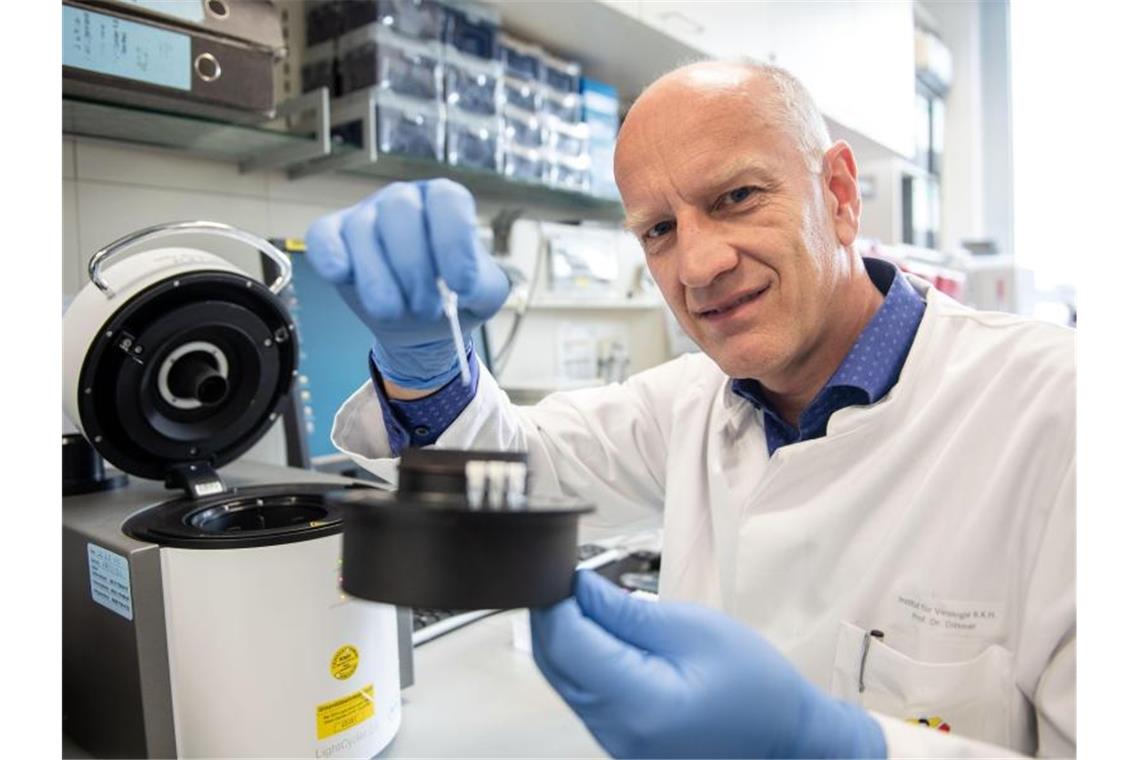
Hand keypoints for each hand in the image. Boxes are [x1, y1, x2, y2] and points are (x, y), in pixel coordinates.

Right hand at [305, 179, 508, 389]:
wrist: (422, 323)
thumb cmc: (453, 296)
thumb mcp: (484, 293)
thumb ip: (483, 285)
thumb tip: (462, 286)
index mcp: (444, 202)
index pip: (447, 199)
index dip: (453, 242)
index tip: (461, 285)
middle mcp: (404, 200)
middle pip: (401, 210)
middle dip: (414, 268)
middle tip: (426, 308)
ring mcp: (365, 216)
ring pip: (363, 230)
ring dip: (379, 280)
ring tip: (396, 313)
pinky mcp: (333, 239)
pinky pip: (323, 238)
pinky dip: (330, 257)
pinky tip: (343, 276)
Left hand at [530, 570, 885, 758]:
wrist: (785, 736)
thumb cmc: (754, 684)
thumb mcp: (693, 628)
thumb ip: (626, 611)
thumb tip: (577, 586)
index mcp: (638, 704)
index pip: (567, 644)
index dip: (557, 600)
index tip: (564, 568)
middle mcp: (616, 731)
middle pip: (555, 664)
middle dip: (554, 615)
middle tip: (570, 576)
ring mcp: (614, 741)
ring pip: (562, 680)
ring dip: (564, 636)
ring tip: (585, 600)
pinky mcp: (618, 740)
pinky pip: (582, 695)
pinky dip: (580, 659)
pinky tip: (597, 634)